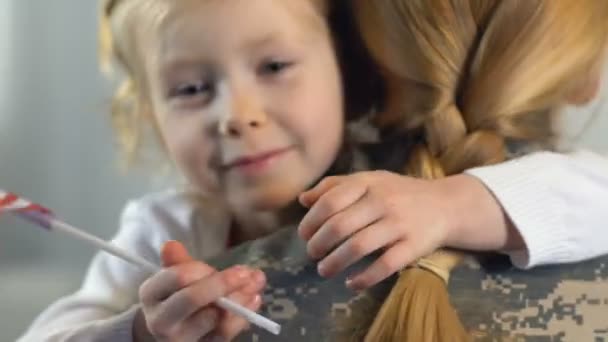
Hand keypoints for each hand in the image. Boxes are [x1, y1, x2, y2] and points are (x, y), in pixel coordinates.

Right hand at [135, 241, 265, 341]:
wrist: (175, 331)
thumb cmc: (178, 296)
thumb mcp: (175, 276)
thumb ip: (179, 261)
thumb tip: (171, 245)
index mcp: (150, 294)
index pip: (177, 276)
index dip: (202, 269)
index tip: (214, 267)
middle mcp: (160, 320)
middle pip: (193, 298)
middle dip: (223, 282)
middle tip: (247, 273)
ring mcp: (180, 339)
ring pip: (214, 318)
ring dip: (240, 298)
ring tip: (255, 284)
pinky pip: (225, 334)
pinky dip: (243, 316)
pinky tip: (254, 301)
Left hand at [298, 171, 512, 290]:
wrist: (446, 204)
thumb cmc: (399, 192)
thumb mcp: (369, 180)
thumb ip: (335, 186)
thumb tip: (302, 199)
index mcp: (368, 183)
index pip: (330, 201)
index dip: (311, 220)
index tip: (304, 234)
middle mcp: (383, 201)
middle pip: (339, 226)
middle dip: (318, 244)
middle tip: (312, 253)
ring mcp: (399, 224)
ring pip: (358, 247)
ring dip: (335, 263)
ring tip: (324, 270)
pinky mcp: (413, 246)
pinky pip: (384, 266)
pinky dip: (364, 278)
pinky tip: (351, 283)